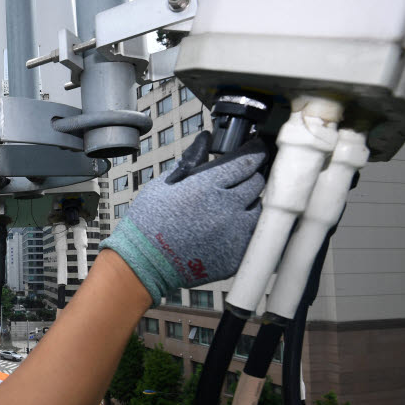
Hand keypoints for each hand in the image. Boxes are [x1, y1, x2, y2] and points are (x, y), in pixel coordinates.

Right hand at [100, 131, 265, 302]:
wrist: (143, 263)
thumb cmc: (148, 224)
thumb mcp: (164, 184)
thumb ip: (191, 161)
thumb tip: (205, 140)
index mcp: (205, 187)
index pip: (246, 161)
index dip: (254, 152)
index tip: (256, 150)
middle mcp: (224, 209)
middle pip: (258, 183)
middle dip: (251, 176)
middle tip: (240, 178)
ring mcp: (233, 234)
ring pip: (260, 209)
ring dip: (250, 203)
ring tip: (231, 206)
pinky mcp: (235, 256)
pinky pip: (253, 235)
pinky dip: (245, 228)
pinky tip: (227, 228)